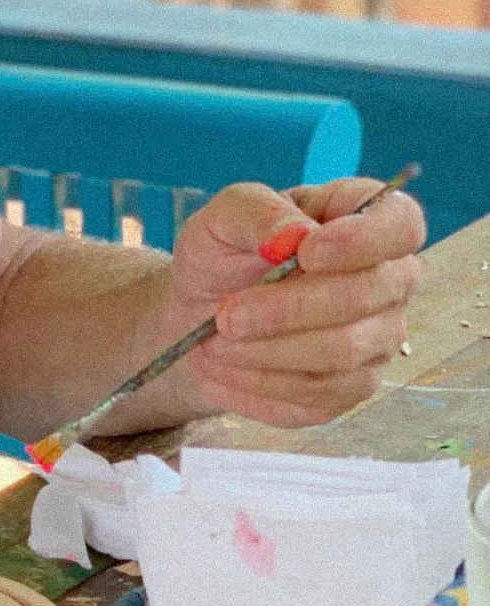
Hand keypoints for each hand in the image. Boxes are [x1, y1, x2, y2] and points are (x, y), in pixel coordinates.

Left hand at [169, 177, 424, 428]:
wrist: (203, 316)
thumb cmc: (224, 253)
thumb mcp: (223, 216)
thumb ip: (257, 212)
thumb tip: (294, 235)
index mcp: (364, 216)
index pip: (402, 224)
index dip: (363, 240)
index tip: (306, 253)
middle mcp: (388, 279)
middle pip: (369, 295)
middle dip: (289, 309)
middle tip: (226, 316)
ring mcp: (378, 337)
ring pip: (343, 351)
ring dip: (269, 350)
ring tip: (213, 344)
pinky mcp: (353, 387)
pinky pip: (321, 393)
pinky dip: (263, 382)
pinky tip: (225, 367)